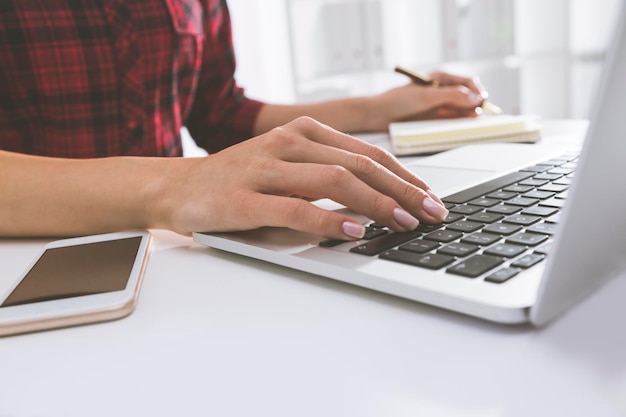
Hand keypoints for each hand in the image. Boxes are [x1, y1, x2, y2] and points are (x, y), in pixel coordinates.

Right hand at [160, 117, 448, 238]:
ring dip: (377, 202)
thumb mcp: (286, 167)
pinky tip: (354, 229)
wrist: (178, 188)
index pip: (366, 152)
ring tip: (404, 221)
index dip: (403, 175)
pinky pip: (296, 207)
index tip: (429, 196)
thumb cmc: (237, 180)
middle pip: (360, 164)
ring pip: (335, 180)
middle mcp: (288, 144)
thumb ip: (325, 175)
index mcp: (302, 133)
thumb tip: (377, 200)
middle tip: (432, 212)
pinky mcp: (246, 199)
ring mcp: (266, 169)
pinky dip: (329, 219)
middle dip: (403, 190)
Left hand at [377, 70, 487, 122]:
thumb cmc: (398, 101)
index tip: (482, 102)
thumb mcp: (428, 97)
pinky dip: (458, 122)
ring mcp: (437, 104)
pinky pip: (450, 119)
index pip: (468, 82)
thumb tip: (476, 98)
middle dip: (474, 105)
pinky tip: (462, 126)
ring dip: (467, 114)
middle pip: (466, 96)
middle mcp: (441, 89)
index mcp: (440, 78)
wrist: (378, 115)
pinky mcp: (432, 117)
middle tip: (478, 116)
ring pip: (460, 109)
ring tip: (472, 122)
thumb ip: (452, 96)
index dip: (477, 91)